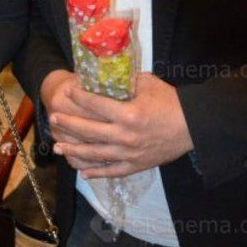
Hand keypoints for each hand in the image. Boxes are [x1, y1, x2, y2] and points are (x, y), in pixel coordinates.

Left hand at [49, 72, 193, 177]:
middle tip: (53, 119)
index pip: (95, 105)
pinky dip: (96, 172)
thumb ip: (125, 81)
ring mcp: (129, 154)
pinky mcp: (136, 165)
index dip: (79, 98)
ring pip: (95, 154)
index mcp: (128, 113)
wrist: (193, 127)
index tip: (67, 93)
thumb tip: (106, 74)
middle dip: (68, 124)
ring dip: (74, 150)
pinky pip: (112, 171)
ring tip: (57, 147)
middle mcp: (125, 136)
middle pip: (89, 131)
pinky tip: (82, 171)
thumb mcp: (147, 84)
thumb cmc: (170, 102)